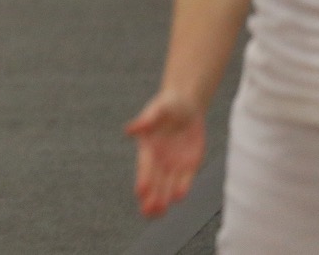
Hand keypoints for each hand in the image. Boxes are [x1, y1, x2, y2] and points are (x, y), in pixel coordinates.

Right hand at [127, 90, 206, 217]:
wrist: (187, 106)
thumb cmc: (169, 105)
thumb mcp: (159, 109)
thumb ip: (147, 120)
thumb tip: (130, 129)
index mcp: (148, 146)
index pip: (145, 166)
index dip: (143, 178)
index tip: (140, 191)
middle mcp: (159, 158)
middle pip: (154, 181)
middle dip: (151, 197)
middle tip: (147, 213)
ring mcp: (174, 162)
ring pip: (167, 185)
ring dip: (163, 198)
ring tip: (158, 213)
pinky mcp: (189, 164)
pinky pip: (185, 179)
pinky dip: (182, 188)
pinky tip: (178, 199)